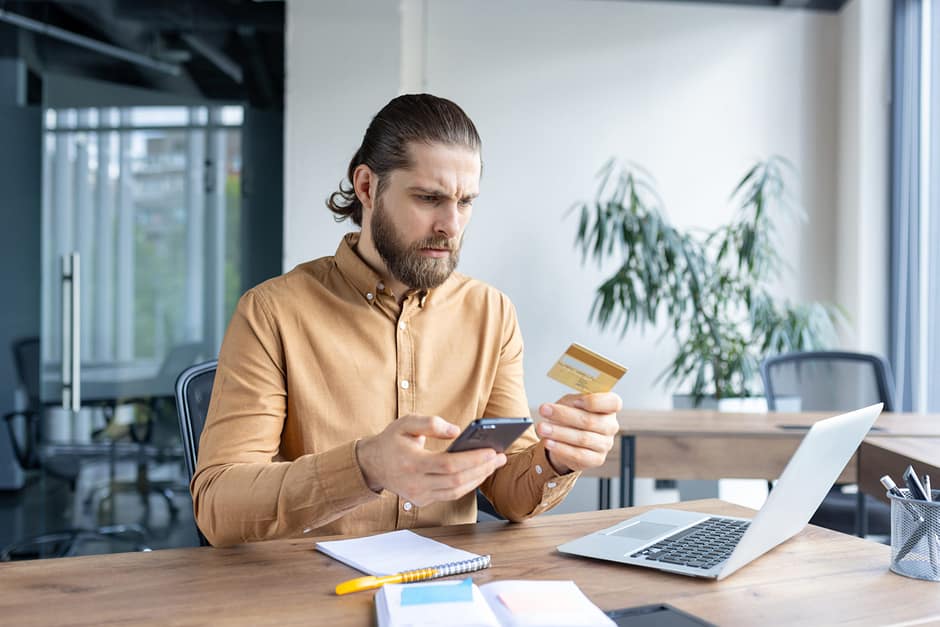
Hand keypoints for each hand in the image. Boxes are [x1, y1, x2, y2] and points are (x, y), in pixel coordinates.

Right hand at [355, 415, 506, 506]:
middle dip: (482, 469)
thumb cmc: (392, 441)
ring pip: (456, 491)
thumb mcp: (406, 423)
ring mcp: (418, 495)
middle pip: (457, 480)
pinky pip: (450, 495)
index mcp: (411, 463)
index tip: (492, 451)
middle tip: (501, 457)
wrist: (372, 464)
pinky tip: (479, 472)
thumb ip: (430, 423)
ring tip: (494, 464)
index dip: (473, 459)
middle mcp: (415, 483)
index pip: (448, 465)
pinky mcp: (422, 501)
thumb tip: (455, 431)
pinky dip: (467, 484)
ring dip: (478, 478)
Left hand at [536, 392, 621, 473]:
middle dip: (564, 416)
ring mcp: (605, 444)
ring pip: (583, 439)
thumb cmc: (572, 414)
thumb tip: (570, 405)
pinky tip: (549, 442)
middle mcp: (611, 426)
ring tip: (542, 428)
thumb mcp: (571, 402)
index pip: (613, 402)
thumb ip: (572, 401)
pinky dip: (561, 448)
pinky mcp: (596, 459)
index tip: (576, 401)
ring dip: (559, 433)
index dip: (595, 402)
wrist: (567, 438)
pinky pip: (579, 455)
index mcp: (609, 407)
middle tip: (544, 410)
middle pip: (590, 421)